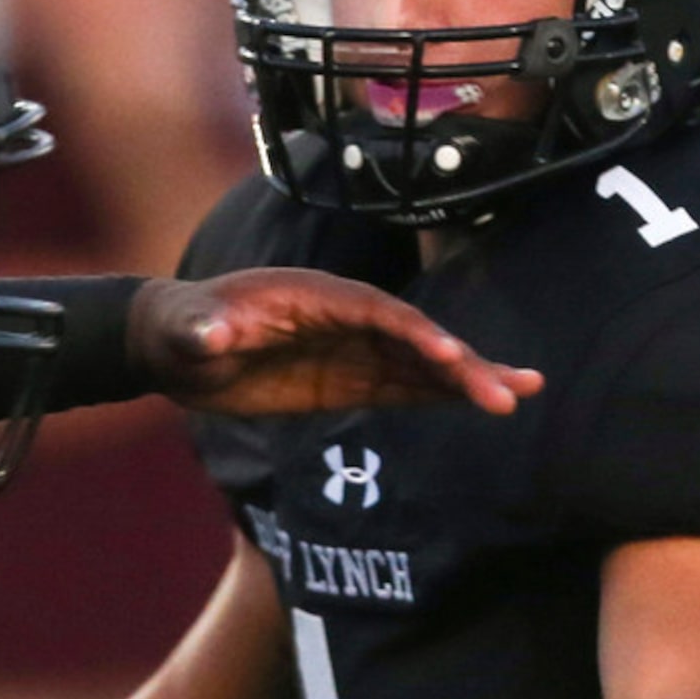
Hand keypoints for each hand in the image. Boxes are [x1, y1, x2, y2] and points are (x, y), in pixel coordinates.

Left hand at [128, 270, 543, 418]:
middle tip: (510, 392)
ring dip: (468, 378)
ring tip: (524, 393)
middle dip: (459, 364)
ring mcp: (351, 348)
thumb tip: (212, 332)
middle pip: (412, 337)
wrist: (176, 345)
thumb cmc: (180, 328)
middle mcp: (343, 316)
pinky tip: (484, 403)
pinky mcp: (349, 379)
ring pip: (419, 364)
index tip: (447, 356)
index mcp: (313, 294)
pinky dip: (442, 395)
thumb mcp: (184, 329)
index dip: (412, 332)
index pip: (374, 311)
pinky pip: (403, 387)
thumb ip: (200, 329)